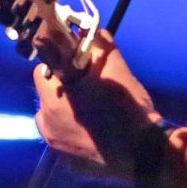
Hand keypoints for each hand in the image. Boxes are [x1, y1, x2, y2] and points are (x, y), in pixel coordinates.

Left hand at [32, 38, 157, 179]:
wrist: (142, 153)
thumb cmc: (129, 109)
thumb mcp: (117, 71)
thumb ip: (101, 47)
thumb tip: (94, 32)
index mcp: (57, 93)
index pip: (44, 63)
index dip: (60, 58)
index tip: (73, 61)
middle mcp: (47, 116)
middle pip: (46, 88)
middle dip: (62, 83)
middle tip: (87, 86)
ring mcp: (52, 138)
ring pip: (49, 111)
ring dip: (62, 106)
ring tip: (89, 109)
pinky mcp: (60, 155)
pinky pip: (56, 131)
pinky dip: (67, 126)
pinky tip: (87, 127)